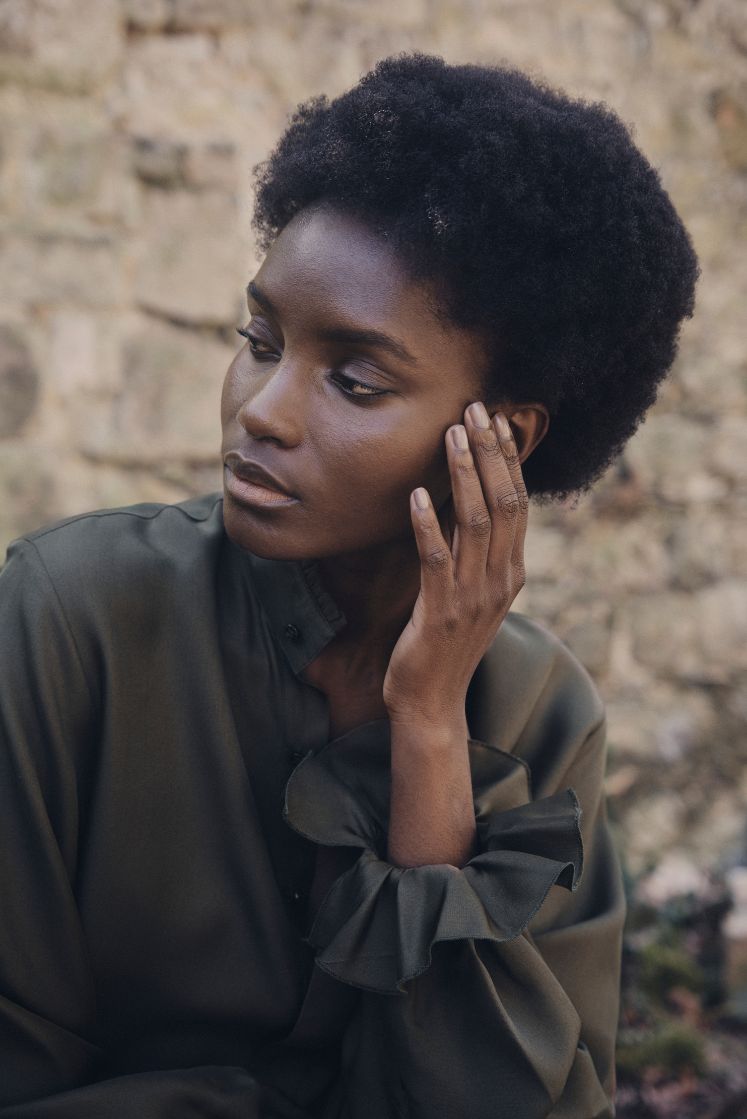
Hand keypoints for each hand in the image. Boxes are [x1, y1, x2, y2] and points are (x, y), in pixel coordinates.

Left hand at [382, 401, 528, 725]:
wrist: (432, 702)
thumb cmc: (446, 643)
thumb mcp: (473, 593)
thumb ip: (478, 554)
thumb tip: (470, 506)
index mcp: (512, 572)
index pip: (518, 503)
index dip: (509, 459)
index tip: (498, 419)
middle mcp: (500, 580)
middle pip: (504, 503)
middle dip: (491, 452)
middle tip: (477, 409)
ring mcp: (473, 596)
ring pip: (475, 523)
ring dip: (464, 474)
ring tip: (451, 435)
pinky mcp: (441, 610)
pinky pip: (437, 559)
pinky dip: (429, 523)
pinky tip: (418, 494)